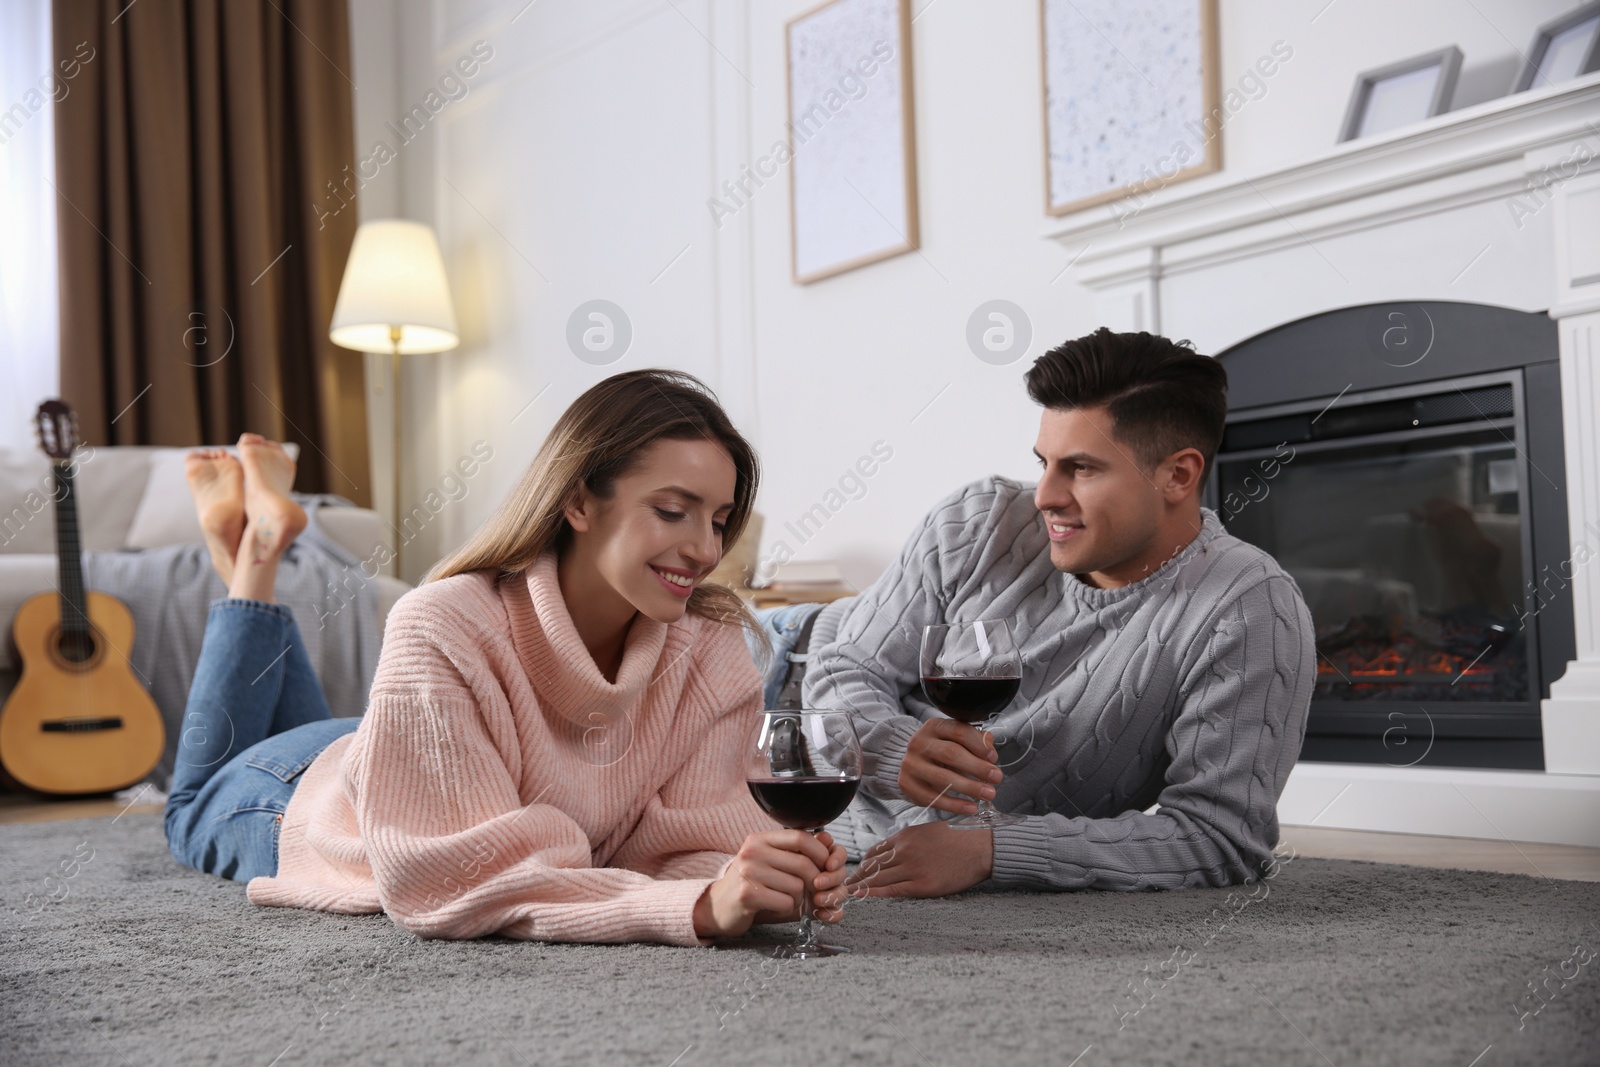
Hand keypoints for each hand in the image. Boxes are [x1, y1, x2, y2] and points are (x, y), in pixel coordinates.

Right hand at [693, 830, 847, 938]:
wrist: (717, 907)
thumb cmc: (753, 885)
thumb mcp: (772, 863)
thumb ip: (797, 853)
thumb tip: (829, 842)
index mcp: (761, 839)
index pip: (800, 837)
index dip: (820, 853)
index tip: (826, 867)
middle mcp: (752, 851)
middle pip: (803, 864)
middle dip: (814, 882)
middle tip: (811, 892)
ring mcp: (748, 872)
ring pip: (797, 886)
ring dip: (799, 898)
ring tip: (784, 898)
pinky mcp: (747, 895)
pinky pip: (786, 902)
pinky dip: (787, 908)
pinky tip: (775, 907)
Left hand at [846, 821, 992, 897]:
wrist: (982, 847)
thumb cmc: (961, 838)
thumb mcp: (929, 831)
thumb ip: (910, 840)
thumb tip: (896, 850)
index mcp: (906, 835)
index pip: (875, 851)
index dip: (863, 863)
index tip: (855, 871)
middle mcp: (905, 850)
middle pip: (872, 865)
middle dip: (856, 876)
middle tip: (842, 884)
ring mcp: (913, 868)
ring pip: (878, 878)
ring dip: (861, 886)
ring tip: (847, 893)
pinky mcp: (923, 885)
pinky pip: (892, 890)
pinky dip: (875, 893)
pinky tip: (863, 896)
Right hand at [898, 718, 1001, 814]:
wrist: (912, 765)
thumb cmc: (940, 751)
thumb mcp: (956, 741)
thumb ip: (975, 740)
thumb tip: (989, 744)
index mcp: (934, 727)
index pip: (959, 731)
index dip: (979, 745)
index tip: (993, 758)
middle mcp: (919, 743)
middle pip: (951, 754)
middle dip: (977, 767)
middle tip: (997, 777)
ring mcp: (911, 764)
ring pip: (942, 777)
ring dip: (969, 787)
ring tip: (989, 794)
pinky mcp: (907, 785)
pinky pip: (933, 798)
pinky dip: (954, 805)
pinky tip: (971, 807)